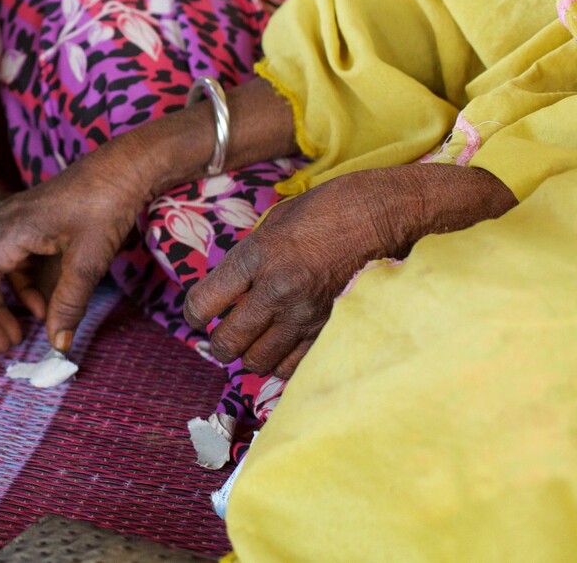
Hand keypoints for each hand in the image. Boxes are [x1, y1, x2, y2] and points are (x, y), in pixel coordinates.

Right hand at [0, 157, 144, 365]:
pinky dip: (16, 288)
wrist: (121, 168)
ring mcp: (6, 222)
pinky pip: (5, 262)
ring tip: (16, 336)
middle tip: (0, 350)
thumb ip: (69, 305)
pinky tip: (40, 306)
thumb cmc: (104, 205)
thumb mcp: (88, 261)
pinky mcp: (20, 223)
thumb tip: (58, 346)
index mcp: (6, 234)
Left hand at [182, 166, 408, 377]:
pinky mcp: (330, 330)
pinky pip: (295, 366)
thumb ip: (249, 257)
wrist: (382, 216)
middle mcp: (277, 290)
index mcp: (257, 256)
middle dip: (219, 344)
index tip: (198, 317)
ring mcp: (306, 314)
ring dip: (251, 355)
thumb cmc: (327, 209)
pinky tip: (284, 347)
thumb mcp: (275, 222)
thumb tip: (231, 286)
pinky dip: (283, 362)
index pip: (204, 302)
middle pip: (228, 342)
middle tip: (223, 337)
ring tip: (256, 343)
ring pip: (259, 362)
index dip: (194, 315)